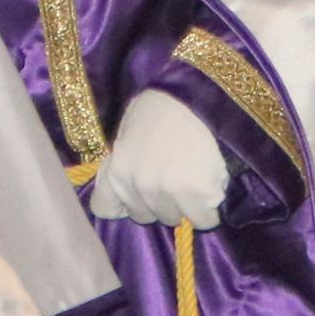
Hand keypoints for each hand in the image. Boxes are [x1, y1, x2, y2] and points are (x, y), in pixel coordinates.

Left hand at [88, 89, 230, 229]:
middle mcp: (137, 185)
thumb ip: (124, 170)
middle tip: (173, 176)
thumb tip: (127, 202)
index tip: (136, 195)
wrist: (192, 95)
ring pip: (176, 219)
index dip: (122, 204)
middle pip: (147, 217)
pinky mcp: (198, 193)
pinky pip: (205, 220)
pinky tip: (210, 187)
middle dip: (159, 202)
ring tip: (193, 176)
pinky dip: (210, 209)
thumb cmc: (159, 111)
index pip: (104, 208)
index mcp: (116, 171)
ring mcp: (167, 191)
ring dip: (185, 205)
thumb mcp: (126, 138)